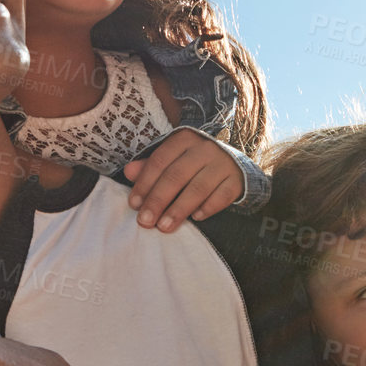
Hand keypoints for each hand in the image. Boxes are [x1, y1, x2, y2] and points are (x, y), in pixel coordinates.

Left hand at [123, 128, 245, 231]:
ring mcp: (223, 163)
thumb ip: (150, 167)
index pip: (160, 161)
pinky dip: (207, 208)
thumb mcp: (173, 160)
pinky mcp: (237, 179)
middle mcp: (205, 148)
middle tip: (145, 221)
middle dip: (158, 200)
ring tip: (164, 226)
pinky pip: (222, 196)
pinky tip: (195, 218)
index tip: (134, 204)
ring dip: (179, 209)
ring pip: (198, 188)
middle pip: (176, 175)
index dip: (145, 183)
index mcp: (184, 140)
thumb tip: (128, 172)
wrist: (234, 163)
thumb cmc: (195, 164)